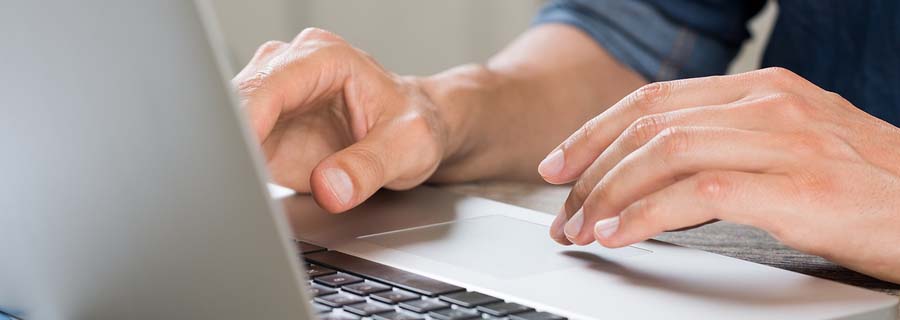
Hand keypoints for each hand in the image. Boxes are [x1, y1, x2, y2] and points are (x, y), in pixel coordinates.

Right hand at [234, 28, 454, 212]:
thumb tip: (329, 187)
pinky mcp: (268, 130)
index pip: (268, 85)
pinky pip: (237, 148)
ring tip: (239, 194)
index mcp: (325, 58)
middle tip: (234, 188)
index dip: (245, 123)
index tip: (238, 160)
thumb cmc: (417, 123)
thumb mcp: (409, 146)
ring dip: (230, 159)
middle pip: (236, 103)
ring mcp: (275, 99)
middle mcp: (291, 69)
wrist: (418, 129)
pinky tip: (244, 193)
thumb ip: (370, 166)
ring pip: (229, 125)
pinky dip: (237, 171)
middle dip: (230, 144)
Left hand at [539, 67, 899, 282]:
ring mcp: (785, 142)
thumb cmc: (870, 187)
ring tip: (583, 228)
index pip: (655, 99)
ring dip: (609, 193)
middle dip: (591, 169)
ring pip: (664, 153)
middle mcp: (769, 104)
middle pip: (649, 125)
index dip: (595, 131)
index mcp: (763, 89)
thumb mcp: (795, 146)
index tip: (560, 163)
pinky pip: (698, 193)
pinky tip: (621, 234)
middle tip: (563, 210)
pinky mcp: (798, 188)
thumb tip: (658, 175)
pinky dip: (646, 215)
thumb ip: (730, 145)